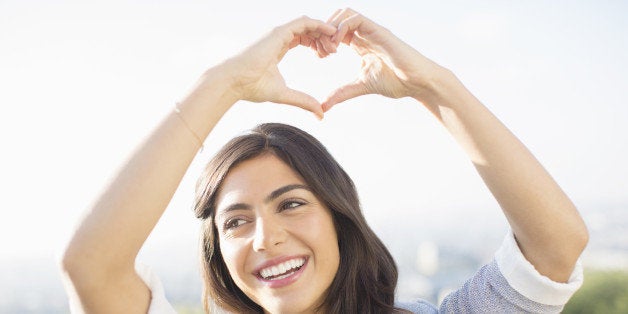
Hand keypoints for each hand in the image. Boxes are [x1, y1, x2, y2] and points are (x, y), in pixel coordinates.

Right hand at [223, 16, 336, 118]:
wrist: (234, 81)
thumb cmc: (252, 88)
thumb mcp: (285, 94)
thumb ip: (303, 101)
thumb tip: (321, 114)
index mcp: (278, 48)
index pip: (303, 39)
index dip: (317, 44)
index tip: (327, 55)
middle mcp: (279, 37)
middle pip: (308, 30)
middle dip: (323, 38)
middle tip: (334, 51)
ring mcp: (278, 33)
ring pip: (308, 24)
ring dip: (323, 32)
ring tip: (334, 46)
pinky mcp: (279, 32)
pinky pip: (304, 22)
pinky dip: (319, 25)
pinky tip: (331, 32)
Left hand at [320, 8, 448, 110]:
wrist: (417, 82)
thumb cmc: (395, 82)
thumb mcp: (361, 86)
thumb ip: (342, 93)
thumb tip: (323, 106)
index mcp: (359, 43)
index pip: (334, 30)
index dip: (322, 39)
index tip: (320, 56)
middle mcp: (364, 33)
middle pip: (336, 18)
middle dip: (324, 32)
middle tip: (322, 52)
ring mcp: (371, 30)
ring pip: (344, 13)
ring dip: (331, 28)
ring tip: (330, 49)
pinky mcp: (378, 31)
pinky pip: (355, 18)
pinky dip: (341, 28)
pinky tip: (338, 46)